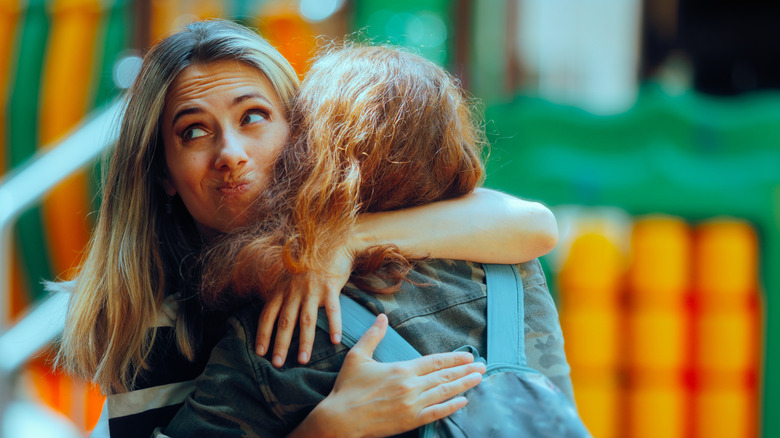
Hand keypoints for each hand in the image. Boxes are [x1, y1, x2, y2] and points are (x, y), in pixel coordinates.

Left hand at [255, 245, 353, 365]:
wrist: (333, 244)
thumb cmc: (311, 263)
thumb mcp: (291, 276)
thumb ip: (283, 293)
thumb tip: (275, 314)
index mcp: (282, 288)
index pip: (268, 314)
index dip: (263, 334)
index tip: (260, 352)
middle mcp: (294, 290)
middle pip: (285, 321)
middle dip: (280, 344)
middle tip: (277, 364)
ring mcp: (312, 289)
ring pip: (306, 320)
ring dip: (304, 342)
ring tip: (302, 361)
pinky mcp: (331, 288)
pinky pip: (333, 311)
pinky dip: (334, 326)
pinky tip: (336, 341)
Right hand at [295, 314, 484, 437]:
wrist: (340, 419)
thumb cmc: (347, 388)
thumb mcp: (357, 357)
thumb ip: (373, 336)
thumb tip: (381, 317)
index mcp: (401, 369)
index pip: (434, 361)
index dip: (453, 358)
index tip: (468, 356)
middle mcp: (411, 386)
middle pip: (444, 376)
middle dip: (465, 371)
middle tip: (483, 366)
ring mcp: (413, 405)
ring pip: (444, 392)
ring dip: (464, 385)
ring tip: (479, 379)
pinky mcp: (410, 420)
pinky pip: (437, 413)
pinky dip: (452, 407)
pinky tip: (463, 401)